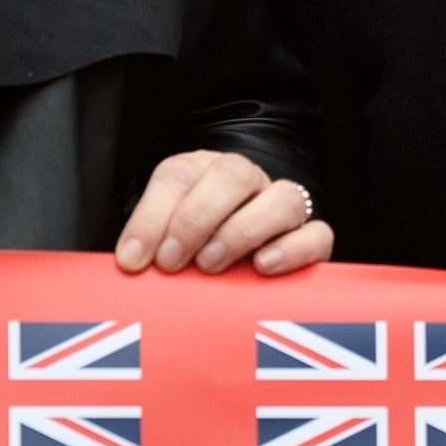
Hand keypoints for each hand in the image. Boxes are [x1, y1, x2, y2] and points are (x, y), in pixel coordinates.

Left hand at [114, 151, 331, 277]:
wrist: (233, 272)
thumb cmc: (188, 260)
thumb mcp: (160, 248)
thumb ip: (146, 250)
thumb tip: (127, 267)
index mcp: (201, 173)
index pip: (177, 176)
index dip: (152, 216)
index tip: (134, 260)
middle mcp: (246, 182)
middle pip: (232, 174)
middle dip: (196, 219)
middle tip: (172, 262)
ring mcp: (283, 208)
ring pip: (283, 197)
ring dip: (242, 231)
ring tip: (211, 265)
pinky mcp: (312, 239)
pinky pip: (317, 234)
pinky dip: (292, 249)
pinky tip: (263, 267)